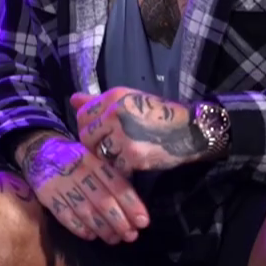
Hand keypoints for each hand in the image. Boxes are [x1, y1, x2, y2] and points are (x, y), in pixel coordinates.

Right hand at [22, 133, 149, 244]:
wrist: (38, 150)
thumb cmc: (74, 159)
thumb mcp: (93, 158)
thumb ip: (108, 176)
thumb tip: (132, 203)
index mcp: (94, 161)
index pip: (116, 184)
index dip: (131, 204)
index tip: (143, 221)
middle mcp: (79, 172)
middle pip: (102, 200)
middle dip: (119, 220)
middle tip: (131, 235)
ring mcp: (62, 184)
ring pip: (85, 210)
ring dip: (102, 228)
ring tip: (114, 238)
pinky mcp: (47, 196)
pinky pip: (65, 215)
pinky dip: (79, 227)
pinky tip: (91, 235)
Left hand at [70, 88, 208, 173]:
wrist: (191, 130)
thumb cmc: (161, 114)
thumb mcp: (130, 100)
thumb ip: (100, 102)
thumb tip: (74, 100)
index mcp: (114, 97)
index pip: (82, 115)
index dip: (88, 128)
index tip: (99, 134)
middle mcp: (115, 113)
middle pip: (86, 136)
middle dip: (95, 145)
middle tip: (111, 148)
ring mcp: (122, 135)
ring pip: (99, 153)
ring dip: (108, 157)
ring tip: (124, 154)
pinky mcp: (132, 155)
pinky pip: (114, 167)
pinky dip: (122, 168)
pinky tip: (133, 163)